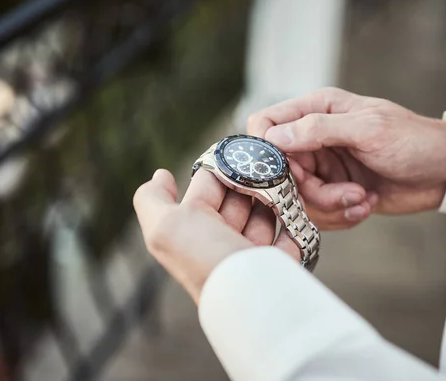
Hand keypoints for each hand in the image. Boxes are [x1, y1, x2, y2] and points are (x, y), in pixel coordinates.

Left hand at [133, 169, 298, 303]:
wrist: (249, 297)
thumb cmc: (205, 259)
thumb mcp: (164, 227)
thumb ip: (151, 199)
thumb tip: (160, 175)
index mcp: (194, 228)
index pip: (207, 185)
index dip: (220, 166)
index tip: (239, 148)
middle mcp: (219, 240)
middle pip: (238, 197)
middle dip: (251, 180)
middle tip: (268, 161)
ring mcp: (250, 252)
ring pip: (263, 213)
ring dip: (274, 196)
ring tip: (285, 181)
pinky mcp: (277, 262)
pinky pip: (288, 235)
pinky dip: (293, 220)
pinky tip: (294, 206)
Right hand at [247, 87, 445, 229]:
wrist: (444, 173)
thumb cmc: (413, 140)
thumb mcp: (368, 129)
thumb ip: (319, 129)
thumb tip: (274, 136)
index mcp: (316, 109)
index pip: (266, 124)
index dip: (266, 151)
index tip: (288, 173)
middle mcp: (312, 138)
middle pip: (280, 172)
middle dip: (311, 191)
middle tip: (346, 193)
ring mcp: (321, 167)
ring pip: (298, 197)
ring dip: (331, 205)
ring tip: (362, 198)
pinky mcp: (332, 191)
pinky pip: (318, 212)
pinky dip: (341, 214)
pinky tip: (365, 204)